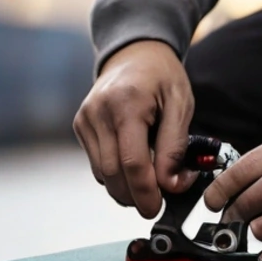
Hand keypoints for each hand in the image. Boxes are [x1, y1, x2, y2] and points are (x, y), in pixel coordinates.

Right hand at [73, 40, 194, 218]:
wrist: (134, 52)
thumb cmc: (162, 77)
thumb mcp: (181, 105)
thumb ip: (176, 147)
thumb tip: (170, 185)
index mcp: (126, 104)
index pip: (132, 162)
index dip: (145, 192)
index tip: (157, 208)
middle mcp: (99, 112)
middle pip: (113, 174)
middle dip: (135, 197)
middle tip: (156, 203)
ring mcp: (85, 119)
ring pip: (102, 174)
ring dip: (125, 189)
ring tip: (149, 183)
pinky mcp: (80, 126)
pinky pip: (97, 164)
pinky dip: (115, 174)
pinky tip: (132, 166)